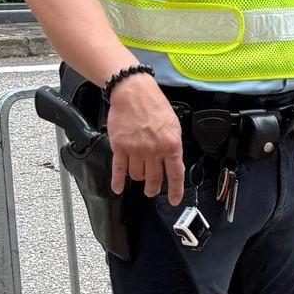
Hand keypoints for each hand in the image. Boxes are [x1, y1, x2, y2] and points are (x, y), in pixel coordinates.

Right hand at [106, 74, 185, 204]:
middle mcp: (154, 150)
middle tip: (152, 191)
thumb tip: (172, 162)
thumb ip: (173, 145)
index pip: (175, 174)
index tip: (174, 200)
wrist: (133, 93)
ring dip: (138, 177)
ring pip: (137, 175)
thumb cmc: (154, 106)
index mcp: (171, 145)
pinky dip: (118, 181)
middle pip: (154, 178)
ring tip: (139, 174)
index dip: (175, 190)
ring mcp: (136, 150)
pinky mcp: (119, 147)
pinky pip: (119, 170)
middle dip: (153, 188)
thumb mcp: (174, 125)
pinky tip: (118, 188)